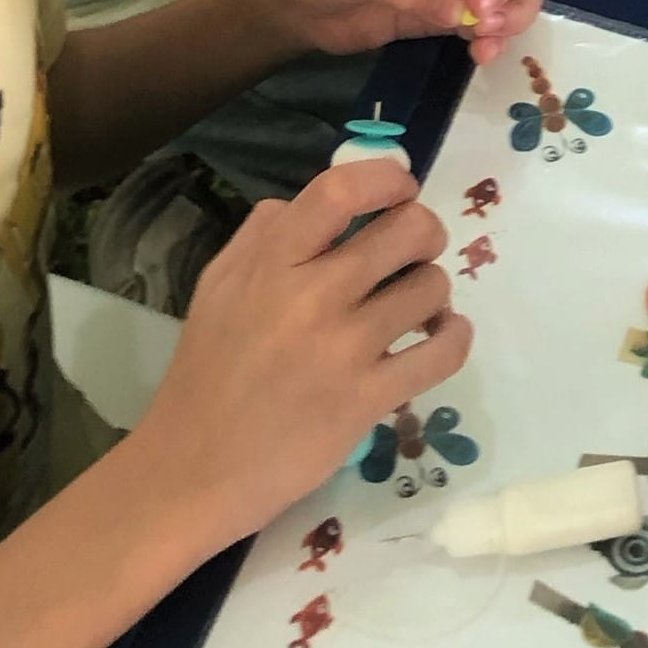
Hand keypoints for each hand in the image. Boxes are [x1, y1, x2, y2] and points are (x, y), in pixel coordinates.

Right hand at [128, 165, 467, 551]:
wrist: (194, 470)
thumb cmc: (205, 375)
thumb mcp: (217, 288)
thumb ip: (260, 236)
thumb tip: (305, 201)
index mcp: (272, 263)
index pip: (341, 191)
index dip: (387, 177)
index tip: (399, 189)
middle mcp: (312, 296)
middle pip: (408, 230)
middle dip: (423, 232)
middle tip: (414, 251)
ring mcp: (344, 350)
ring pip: (431, 287)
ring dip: (433, 291)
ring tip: (415, 306)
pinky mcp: (368, 401)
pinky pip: (442, 352)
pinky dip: (454, 336)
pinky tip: (441, 336)